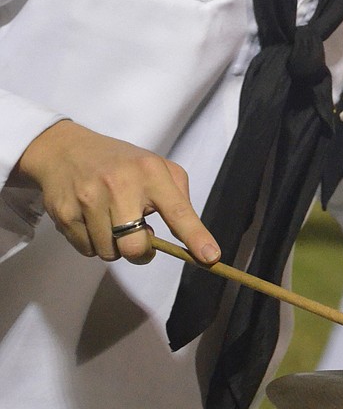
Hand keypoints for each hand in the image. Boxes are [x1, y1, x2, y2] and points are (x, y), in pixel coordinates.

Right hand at [14, 119, 220, 266]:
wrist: (65, 150)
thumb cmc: (120, 163)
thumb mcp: (154, 166)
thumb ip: (176, 196)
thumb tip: (188, 235)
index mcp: (150, 172)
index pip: (178, 211)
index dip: (195, 237)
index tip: (210, 257)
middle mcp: (120, 186)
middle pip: (136, 247)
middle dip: (140, 253)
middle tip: (139, 237)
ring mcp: (89, 200)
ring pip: (109, 253)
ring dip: (115, 245)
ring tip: (111, 220)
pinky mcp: (66, 214)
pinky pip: (87, 251)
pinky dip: (94, 243)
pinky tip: (92, 220)